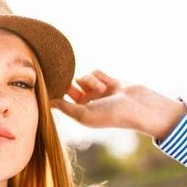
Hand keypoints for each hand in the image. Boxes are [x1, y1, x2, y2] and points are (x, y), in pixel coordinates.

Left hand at [50, 70, 186, 139]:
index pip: (60, 101)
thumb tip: (47, 102)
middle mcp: (87, 103)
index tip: (47, 84)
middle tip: (66, 77)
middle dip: (71, 82)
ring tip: (104, 89)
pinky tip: (111, 83)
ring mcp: (97, 92)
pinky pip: (95, 72)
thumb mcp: (84, 114)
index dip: (54, 93)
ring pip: (83, 77)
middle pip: (69, 87)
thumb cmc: (112, 114)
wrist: (139, 106)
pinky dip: (102, 76)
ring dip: (92, 80)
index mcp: (80, 113)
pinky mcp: (107, 81)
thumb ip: (64, 107)